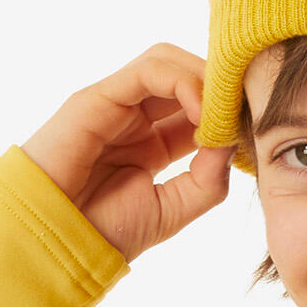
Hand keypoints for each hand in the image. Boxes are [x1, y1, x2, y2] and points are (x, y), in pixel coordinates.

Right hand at [23, 43, 230, 262]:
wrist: (52, 244)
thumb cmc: (102, 232)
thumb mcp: (172, 209)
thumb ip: (206, 179)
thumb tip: (230, 142)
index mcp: (150, 143)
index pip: (197, 106)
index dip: (227, 110)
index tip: (254, 130)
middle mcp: (132, 117)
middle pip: (186, 75)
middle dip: (220, 87)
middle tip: (246, 111)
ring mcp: (113, 103)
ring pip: (170, 61)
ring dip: (205, 79)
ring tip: (222, 113)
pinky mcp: (96, 97)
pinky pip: (150, 69)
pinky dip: (184, 81)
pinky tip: (201, 112)